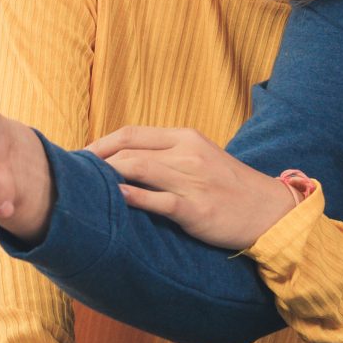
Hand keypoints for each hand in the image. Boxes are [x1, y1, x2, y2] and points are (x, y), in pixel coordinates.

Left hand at [86, 126, 298, 251]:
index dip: (101, 143)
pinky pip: (158, 200)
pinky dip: (133, 198)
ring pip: (138, 168)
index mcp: (185, 138)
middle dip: (96, 160)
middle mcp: (186, 154)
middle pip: (129, 148)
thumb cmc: (229, 186)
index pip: (131, 133)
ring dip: (107, 176)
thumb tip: (125, 158)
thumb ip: (167, 154)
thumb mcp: (199, 157)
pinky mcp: (196, 208)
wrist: (269, 210)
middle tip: (73, 176)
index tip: (81, 157)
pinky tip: (115, 199)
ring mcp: (191, 180)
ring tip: (85, 188)